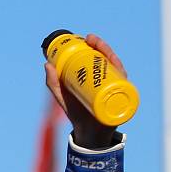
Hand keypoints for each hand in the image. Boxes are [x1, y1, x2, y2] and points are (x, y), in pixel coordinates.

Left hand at [44, 33, 127, 148]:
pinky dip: (122, 78)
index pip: (100, 58)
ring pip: (118, 70)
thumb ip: (53, 83)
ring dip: (112, 57)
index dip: (96, 46)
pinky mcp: (120, 101)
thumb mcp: (62, 96)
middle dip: (103, 48)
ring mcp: (116, 90)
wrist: (85, 133)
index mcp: (98, 78)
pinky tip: (118, 69)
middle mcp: (109, 82)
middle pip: (110, 60)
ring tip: (101, 49)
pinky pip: (124, 88)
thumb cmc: (76, 112)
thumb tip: (46, 64)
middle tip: (92, 41)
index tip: (87, 38)